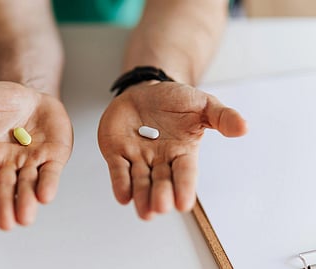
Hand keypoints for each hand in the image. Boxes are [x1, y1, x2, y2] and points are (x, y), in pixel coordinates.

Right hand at [0, 81, 72, 229]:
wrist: (31, 98)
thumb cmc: (1, 103)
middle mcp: (8, 164)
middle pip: (5, 188)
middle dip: (5, 206)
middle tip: (5, 224)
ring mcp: (31, 162)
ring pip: (28, 185)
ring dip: (26, 201)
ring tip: (24, 218)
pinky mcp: (53, 157)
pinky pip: (50, 172)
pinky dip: (48, 184)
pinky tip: (45, 196)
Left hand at [98, 81, 246, 219]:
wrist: (145, 90)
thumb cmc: (175, 101)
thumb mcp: (203, 104)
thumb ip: (222, 117)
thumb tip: (244, 127)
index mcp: (182, 153)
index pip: (185, 173)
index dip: (184, 188)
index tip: (184, 204)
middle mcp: (160, 160)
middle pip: (161, 182)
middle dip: (161, 195)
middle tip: (161, 207)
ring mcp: (138, 158)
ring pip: (139, 181)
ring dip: (141, 196)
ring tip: (145, 212)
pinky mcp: (117, 153)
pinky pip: (119, 170)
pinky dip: (120, 183)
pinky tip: (123, 196)